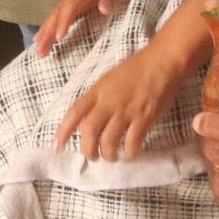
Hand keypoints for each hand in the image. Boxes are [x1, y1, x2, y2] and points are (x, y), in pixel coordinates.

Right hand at [33, 0, 140, 56]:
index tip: (59, 37)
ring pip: (57, 13)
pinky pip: (62, 14)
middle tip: (39, 51)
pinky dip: (52, 26)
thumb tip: (103, 9)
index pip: (72, 4)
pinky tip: (45, 37)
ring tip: (38, 50)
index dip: (64, 20)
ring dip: (46, 31)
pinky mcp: (78, 1)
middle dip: (48, 30)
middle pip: (58, 11)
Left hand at [53, 43, 187, 160]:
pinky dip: (129, 152)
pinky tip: (130, 152)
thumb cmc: (136, 69)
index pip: (75, 112)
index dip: (63, 131)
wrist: (162, 61)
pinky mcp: (144, 118)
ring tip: (111, 156)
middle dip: (88, 150)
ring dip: (108, 154)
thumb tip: (84, 122)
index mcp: (98, 90)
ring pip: (109, 141)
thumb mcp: (109, 80)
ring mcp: (127, 110)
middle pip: (90, 131)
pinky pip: (132, 142)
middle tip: (92, 157)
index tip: (56, 146)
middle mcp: (109, 101)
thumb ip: (96, 99)